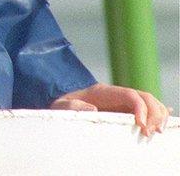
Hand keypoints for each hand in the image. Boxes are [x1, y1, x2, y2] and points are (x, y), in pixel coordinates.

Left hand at [51, 83, 170, 135]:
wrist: (63, 104)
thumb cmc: (62, 106)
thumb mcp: (62, 106)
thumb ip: (74, 106)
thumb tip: (92, 108)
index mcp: (103, 91)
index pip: (130, 94)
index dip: (140, 108)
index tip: (142, 125)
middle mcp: (117, 94)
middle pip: (145, 97)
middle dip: (154, 113)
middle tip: (151, 132)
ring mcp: (122, 101)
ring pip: (149, 102)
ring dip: (158, 115)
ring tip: (156, 132)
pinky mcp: (125, 109)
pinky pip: (146, 109)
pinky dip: (157, 115)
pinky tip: (161, 125)